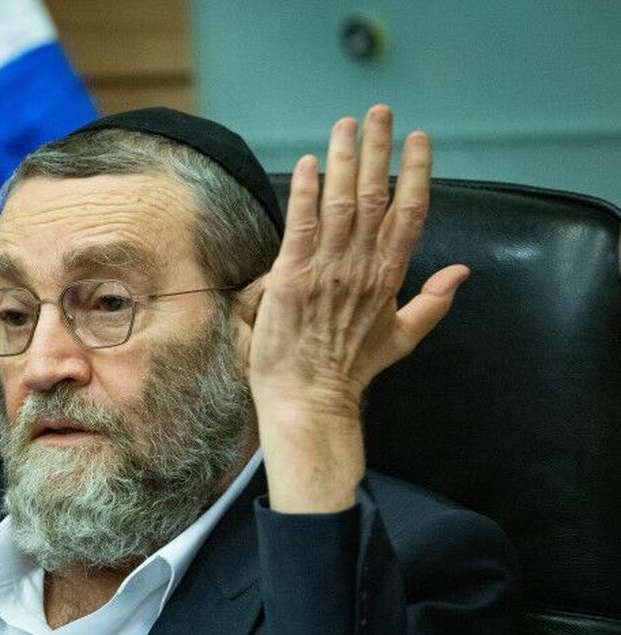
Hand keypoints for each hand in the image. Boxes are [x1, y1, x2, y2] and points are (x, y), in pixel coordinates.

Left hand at [237, 105, 467, 511]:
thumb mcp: (402, 338)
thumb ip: (433, 302)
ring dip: (343, 159)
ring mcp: (328, 271)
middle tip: (378, 112)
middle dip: (378, 150)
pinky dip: (305, 193)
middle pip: (376, 196)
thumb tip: (463, 273)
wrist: (309, 401)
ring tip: (346, 124)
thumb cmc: (349, 371)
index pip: (410, 213)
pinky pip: (302, 226)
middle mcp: (362, 268)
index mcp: (389, 278)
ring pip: (341, 202)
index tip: (418, 139)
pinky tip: (308, 164)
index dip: (416, 173)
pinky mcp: (293, 278)